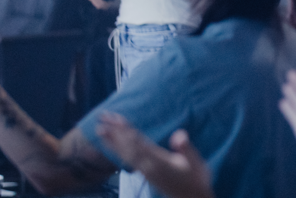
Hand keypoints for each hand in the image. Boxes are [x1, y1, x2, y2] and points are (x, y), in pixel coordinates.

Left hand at [96, 115, 214, 197]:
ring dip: (113, 141)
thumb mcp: (195, 162)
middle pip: (127, 147)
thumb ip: (186, 149)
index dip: (126, 131)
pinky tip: (113, 146)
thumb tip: (179, 136)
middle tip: (102, 117)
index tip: (115, 119)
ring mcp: (145, 171)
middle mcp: (147, 166)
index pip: (138, 143)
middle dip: (115, 132)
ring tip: (100, 130)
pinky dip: (119, 151)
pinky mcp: (145, 173)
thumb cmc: (195, 178)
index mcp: (158, 161)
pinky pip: (128, 160)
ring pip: (125, 154)